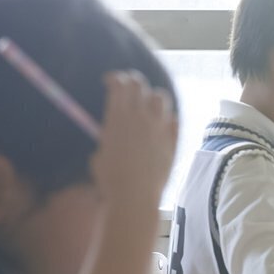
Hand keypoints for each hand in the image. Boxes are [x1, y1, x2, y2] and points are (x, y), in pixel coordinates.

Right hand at [91, 71, 178, 203]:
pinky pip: (172, 119)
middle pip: (140, 85)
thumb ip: (108, 135)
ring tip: (146, 105)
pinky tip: (160, 123)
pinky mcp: (172, 139)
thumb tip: (112, 132)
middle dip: (132, 81)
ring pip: (160, 97)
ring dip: (151, 97)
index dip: (115, 78)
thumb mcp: (100, 151)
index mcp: (118, 116)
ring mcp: (159, 126)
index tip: (110, 81)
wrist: (134, 195)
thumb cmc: (110, 178)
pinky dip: (166, 118)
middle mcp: (140, 116)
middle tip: (128, 86)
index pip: (120, 84)